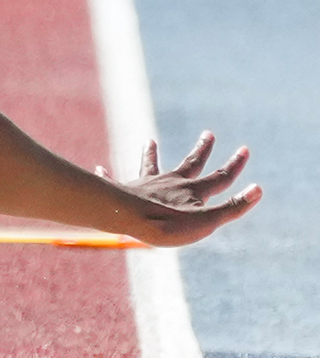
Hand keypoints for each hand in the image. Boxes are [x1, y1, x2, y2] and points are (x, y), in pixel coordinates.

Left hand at [97, 133, 260, 246]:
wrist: (130, 220)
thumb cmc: (169, 224)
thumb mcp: (207, 221)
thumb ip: (232, 207)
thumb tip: (258, 189)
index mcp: (192, 190)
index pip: (219, 177)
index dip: (234, 165)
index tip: (244, 149)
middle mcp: (170, 182)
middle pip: (189, 164)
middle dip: (201, 150)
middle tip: (207, 133)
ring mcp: (146, 185)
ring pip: (150, 166)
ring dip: (151, 154)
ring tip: (149, 140)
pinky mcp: (123, 192)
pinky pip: (114, 181)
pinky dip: (107, 175)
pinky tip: (99, 168)